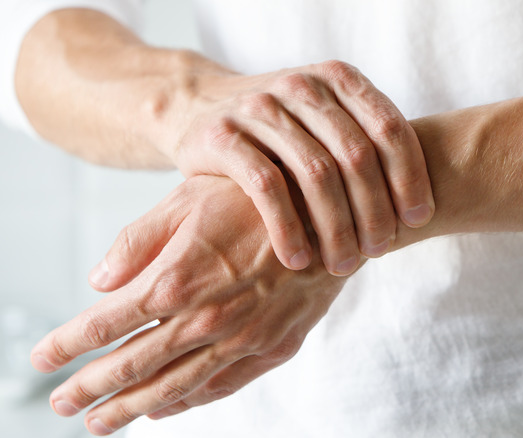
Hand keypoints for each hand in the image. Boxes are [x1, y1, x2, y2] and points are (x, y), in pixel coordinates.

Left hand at [31, 176, 347, 435]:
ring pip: (175, 386)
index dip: (68, 344)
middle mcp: (206, 318)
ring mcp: (243, 338)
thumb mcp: (190, 198)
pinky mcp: (275, 346)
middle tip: (61, 404)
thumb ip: (140, 240)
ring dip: (132, 408)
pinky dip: (189, 402)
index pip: (105, 324)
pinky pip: (222, 385)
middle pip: (133, 366)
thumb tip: (99, 281)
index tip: (41, 358)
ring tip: (101, 423)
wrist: (336, 211)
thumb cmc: (259, 197)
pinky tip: (166, 410)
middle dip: (90, 388)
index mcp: (177, 279)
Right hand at [162, 60, 433, 275]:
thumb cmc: (282, 130)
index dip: (410, 177)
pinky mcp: (222, 135)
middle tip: (378, 251)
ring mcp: (260, 108)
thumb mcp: (327, 122)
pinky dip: (288, 229)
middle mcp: (302, 86)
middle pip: (356, 156)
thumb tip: (422, 208)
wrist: (200, 107)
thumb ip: (368, 145)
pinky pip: (266, 188)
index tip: (417, 220)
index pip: (390, 128)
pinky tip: (298, 260)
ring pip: (315, 174)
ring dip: (336, 228)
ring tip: (342, 264)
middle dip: (374, 211)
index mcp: (338, 79)